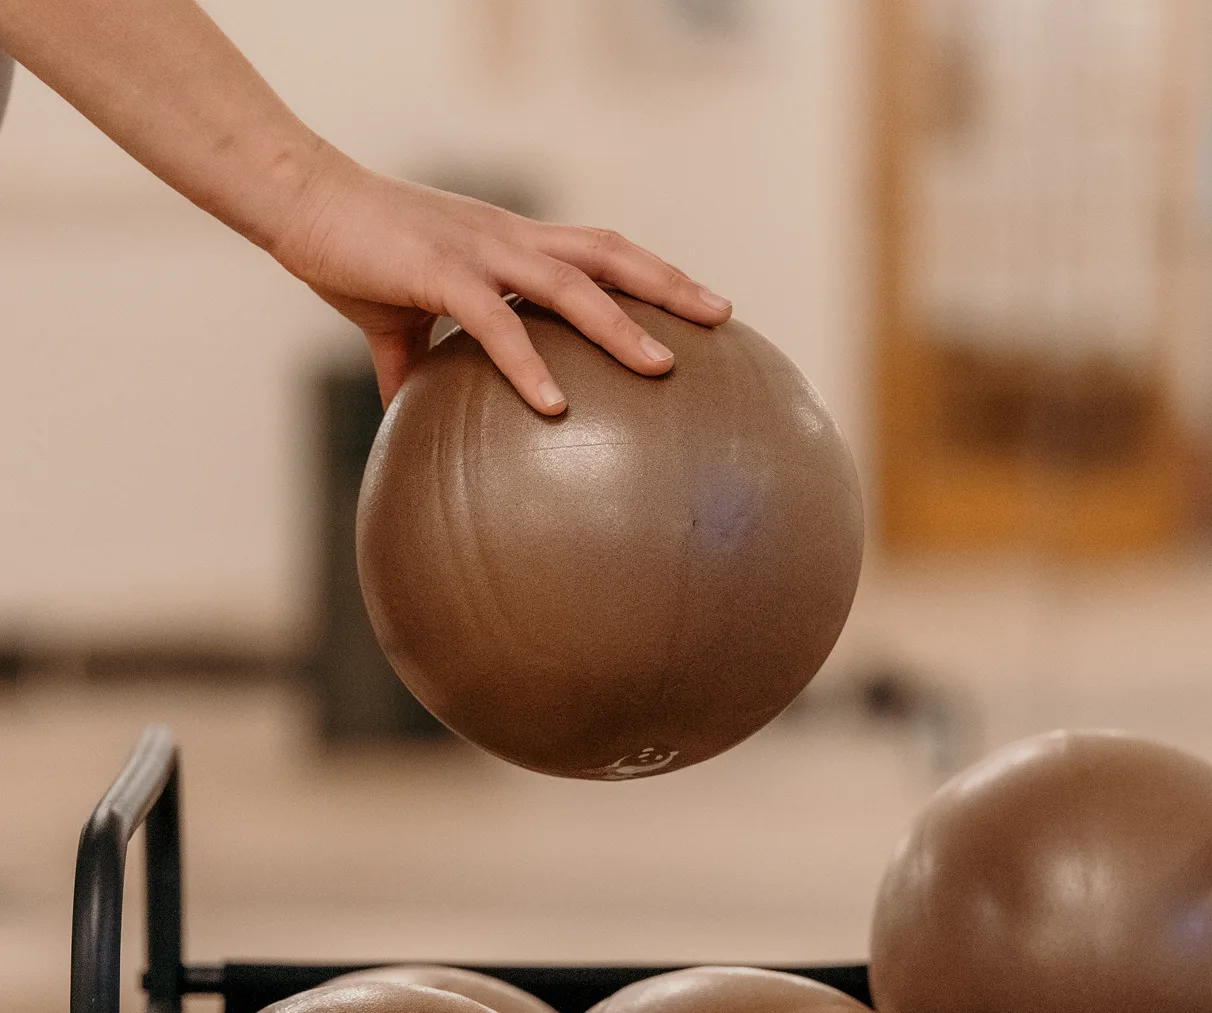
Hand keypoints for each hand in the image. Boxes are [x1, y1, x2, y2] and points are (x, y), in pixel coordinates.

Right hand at [275, 146, 732, 409]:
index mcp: (511, 243)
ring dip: (621, 326)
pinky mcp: (439, 274)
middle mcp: (510, 239)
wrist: (297, 201)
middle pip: (611, 254)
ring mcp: (480, 252)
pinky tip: (555, 409)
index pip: (600, 251)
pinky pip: (495, 324)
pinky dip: (528, 365)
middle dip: (670, 285)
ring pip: (570, 286)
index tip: (698, 304)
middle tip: (723, 317)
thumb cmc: (354, 253)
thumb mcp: (398, 318)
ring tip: (663, 368)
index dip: (652, 273)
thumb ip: (417, 368)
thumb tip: (410, 421)